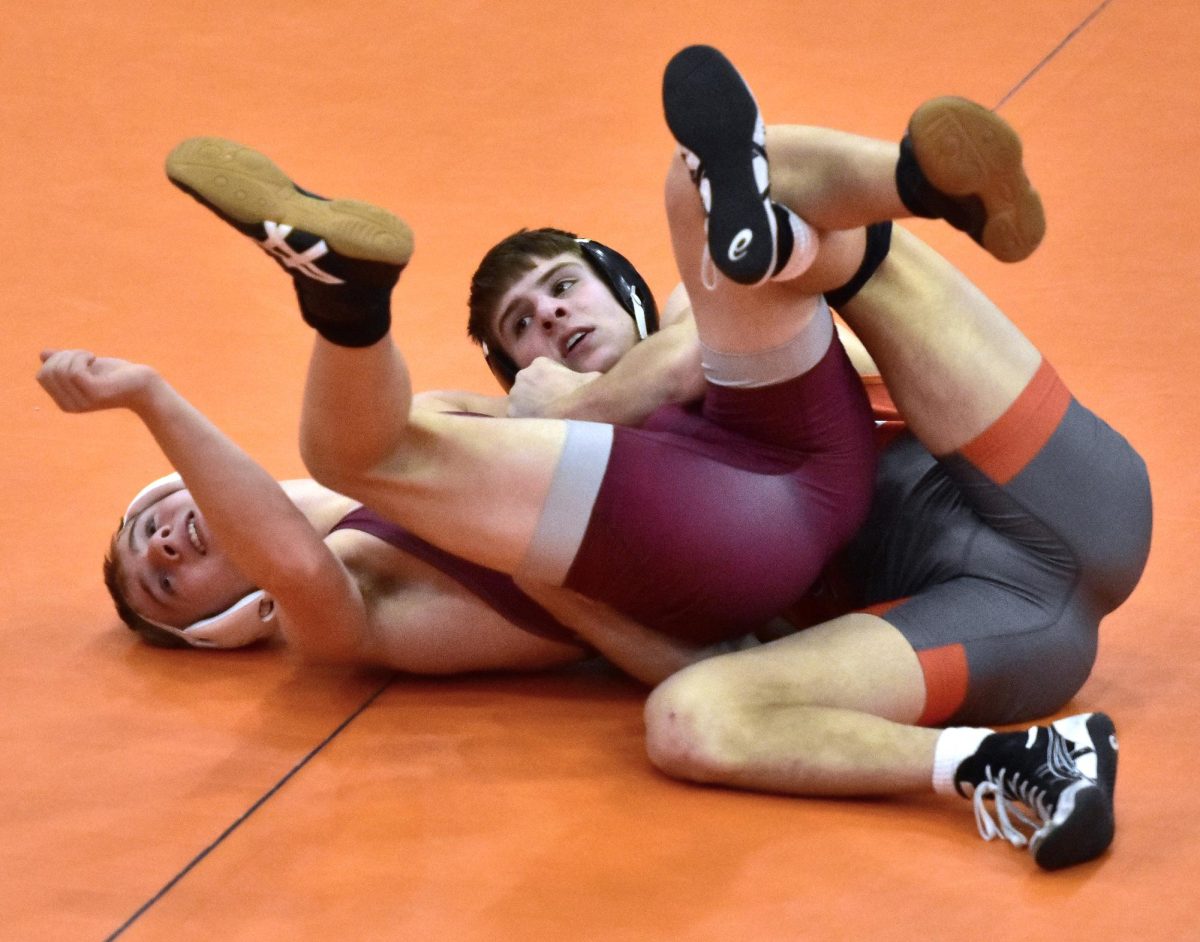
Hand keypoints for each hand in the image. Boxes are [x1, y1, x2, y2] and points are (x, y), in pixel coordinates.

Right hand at [36, 349, 158, 413]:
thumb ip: (66, 363)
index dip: (56, 360)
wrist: (144, 385)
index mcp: (64, 402)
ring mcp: (82, 402)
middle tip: (86, 355)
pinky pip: (73, 371)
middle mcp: (70, 406)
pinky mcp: (95, 394)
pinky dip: (81, 356)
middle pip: (47, 373)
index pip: (42, 376)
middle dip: (63, 356)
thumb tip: (43, 355)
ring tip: (91, 356)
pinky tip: (94, 357)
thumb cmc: (116, 375)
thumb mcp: (86, 366)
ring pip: (60, 371)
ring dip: (73, 354)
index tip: (76, 357)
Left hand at [506, 356, 598, 417]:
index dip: (549, 385)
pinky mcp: (512, 412)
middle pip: (527, 387)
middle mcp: (523, 375)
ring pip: (519, 402)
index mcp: (540, 363)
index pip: (540, 372)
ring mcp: (515, 394)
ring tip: (545, 422)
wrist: (577, 410)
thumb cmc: (586, 392)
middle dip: (537, 396)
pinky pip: (516, 418)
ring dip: (528, 410)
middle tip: (551, 410)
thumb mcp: (590, 377)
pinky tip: (538, 430)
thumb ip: (582, 377)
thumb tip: (590, 381)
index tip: (558, 395)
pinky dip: (524, 424)